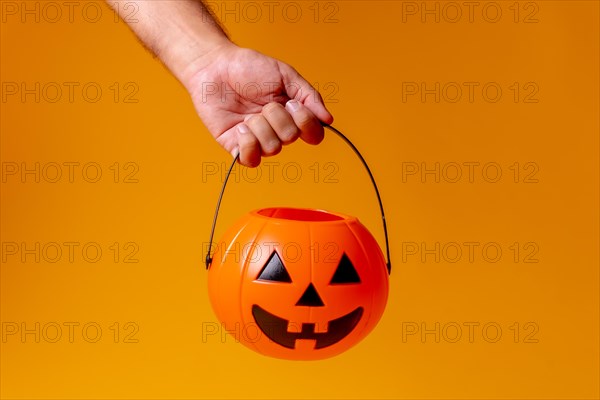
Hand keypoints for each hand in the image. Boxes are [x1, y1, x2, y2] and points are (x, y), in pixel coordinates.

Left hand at [184, 43, 333, 166]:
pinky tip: (240, 126)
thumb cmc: (249, 68)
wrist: (215, 66)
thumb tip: (328, 119)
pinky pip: (250, 159)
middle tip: (264, 103)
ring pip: (272, 148)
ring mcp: (257, 140)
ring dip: (260, 125)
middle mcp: (277, 131)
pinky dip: (248, 143)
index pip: (314, 135)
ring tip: (248, 113)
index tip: (293, 104)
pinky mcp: (235, 146)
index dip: (307, 123)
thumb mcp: (285, 75)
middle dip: (277, 116)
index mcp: (292, 115)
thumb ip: (309, 95)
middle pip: (291, 138)